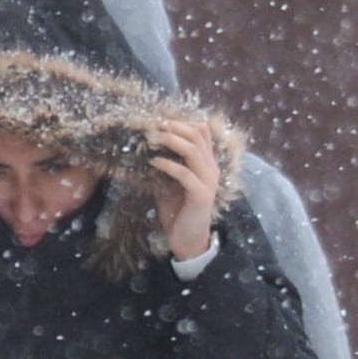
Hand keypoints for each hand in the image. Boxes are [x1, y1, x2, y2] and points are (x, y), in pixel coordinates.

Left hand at [141, 114, 224, 264]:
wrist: (188, 239)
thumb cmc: (177, 210)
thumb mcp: (170, 182)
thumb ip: (166, 164)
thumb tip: (146, 146)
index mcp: (206, 163)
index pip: (201, 131)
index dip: (182, 122)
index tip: (160, 120)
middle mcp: (211, 168)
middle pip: (198, 135)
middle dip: (175, 127)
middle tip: (154, 124)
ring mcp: (208, 181)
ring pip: (193, 151)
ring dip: (171, 141)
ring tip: (153, 138)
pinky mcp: (201, 195)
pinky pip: (185, 174)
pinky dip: (168, 165)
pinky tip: (153, 161)